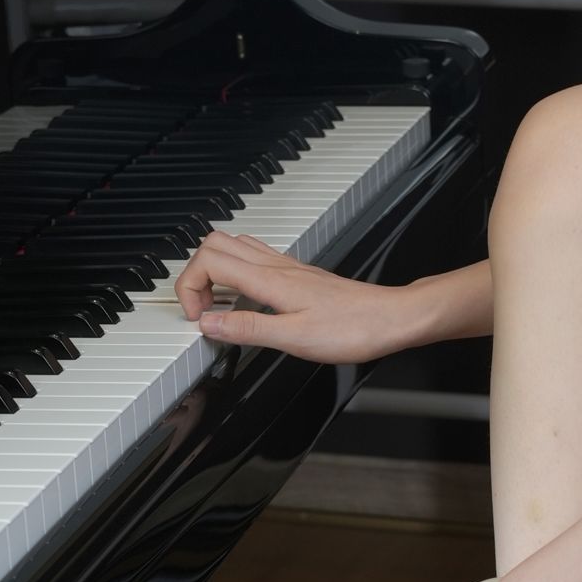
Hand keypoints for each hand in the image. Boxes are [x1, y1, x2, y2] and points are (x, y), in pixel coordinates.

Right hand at [173, 234, 423, 361]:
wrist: (391, 318)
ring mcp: (287, 267)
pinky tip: (246, 299)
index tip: (196, 317)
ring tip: (218, 304)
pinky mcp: (298, 274)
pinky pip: (256, 258)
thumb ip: (247, 328)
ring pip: (234, 246)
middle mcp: (276, 266)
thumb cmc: (353, 328)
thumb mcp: (294, 338)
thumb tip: (208, 322)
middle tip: (201, 309)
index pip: (208, 261)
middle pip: (215, 243)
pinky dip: (237, 273)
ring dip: (214, 269)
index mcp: (269, 279)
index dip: (190, 287)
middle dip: (195, 273)